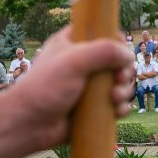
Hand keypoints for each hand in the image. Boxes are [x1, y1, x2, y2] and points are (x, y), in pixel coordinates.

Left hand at [14, 28, 137, 146]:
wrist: (28, 125)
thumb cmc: (45, 88)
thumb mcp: (74, 61)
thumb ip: (103, 51)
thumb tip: (128, 54)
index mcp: (73, 43)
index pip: (102, 32)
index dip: (116, 40)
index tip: (121, 51)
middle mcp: (83, 62)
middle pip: (117, 60)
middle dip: (124, 70)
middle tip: (119, 79)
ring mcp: (88, 86)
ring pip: (119, 83)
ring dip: (124, 90)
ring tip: (115, 99)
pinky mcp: (92, 107)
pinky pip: (115, 104)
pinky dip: (121, 107)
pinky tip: (117, 111)